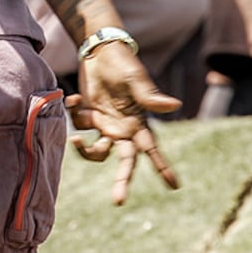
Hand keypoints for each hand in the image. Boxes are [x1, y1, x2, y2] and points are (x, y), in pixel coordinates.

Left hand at [67, 40, 181, 204]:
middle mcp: (123, 129)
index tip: (175, 186)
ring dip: (85, 150)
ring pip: (96, 152)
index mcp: (139, 122)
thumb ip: (151, 97)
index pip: (153, 149)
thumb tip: (176, 105)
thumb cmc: (123, 64)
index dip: (163, 167)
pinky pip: (79, 127)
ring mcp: (105, 126)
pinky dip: (75, 114)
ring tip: (76, 140)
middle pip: (124, 162)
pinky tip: (75, 98)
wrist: (99, 51)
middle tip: (118, 201)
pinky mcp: (87, 118)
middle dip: (122, 181)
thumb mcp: (136, 80)